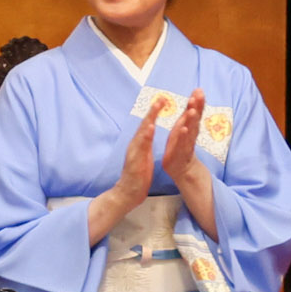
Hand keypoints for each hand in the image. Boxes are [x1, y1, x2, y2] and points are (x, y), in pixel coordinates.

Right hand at [89, 106, 161, 243]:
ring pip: (142, 131)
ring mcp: (133, 152)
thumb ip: (144, 145)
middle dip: (152, 110)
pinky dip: (145, 135)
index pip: (147, 125)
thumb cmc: (137, 177)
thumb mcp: (143, 157)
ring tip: (157, 106)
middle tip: (161, 97)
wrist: (127, 194)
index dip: (154, 113)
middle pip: (144, 124)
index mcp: (139, 145)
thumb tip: (147, 135)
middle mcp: (135, 145)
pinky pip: (141, 146)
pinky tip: (150, 127)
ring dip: (149, 118)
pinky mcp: (134, 160)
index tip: (163, 101)